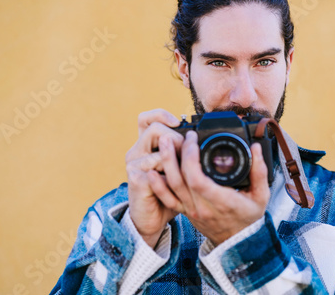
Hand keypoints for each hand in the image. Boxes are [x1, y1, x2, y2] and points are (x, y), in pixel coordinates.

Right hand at [125, 109, 182, 247]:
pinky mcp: (136, 179)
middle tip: (185, 154)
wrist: (152, 220)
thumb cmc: (167, 195)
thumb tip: (200, 140)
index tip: (178, 122)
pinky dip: (171, 177)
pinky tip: (173, 186)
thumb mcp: (176, 170)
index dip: (160, 115)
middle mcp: (136, 152)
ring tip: (179, 173)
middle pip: (156, 129)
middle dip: (176, 139)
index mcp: (144, 146)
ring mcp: (134, 165)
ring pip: (161, 149)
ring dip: (176, 159)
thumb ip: (181, 153)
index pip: (146, 119)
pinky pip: (159, 169)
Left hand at [149, 131, 269, 244]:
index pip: (198, 179)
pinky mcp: (185, 211)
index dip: (190, 157)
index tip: (194, 139)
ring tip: (163, 142)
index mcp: (221, 201)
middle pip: (181, 179)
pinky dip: (158, 186)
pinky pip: (168, 199)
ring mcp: (191, 209)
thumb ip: (259, 171)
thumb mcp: (261, 196)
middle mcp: (203, 206)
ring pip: (172, 186)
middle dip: (176, 154)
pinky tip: (151, 172)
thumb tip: (256, 148)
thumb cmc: (249, 218)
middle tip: (176, 135)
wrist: (237, 243)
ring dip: (165, 163)